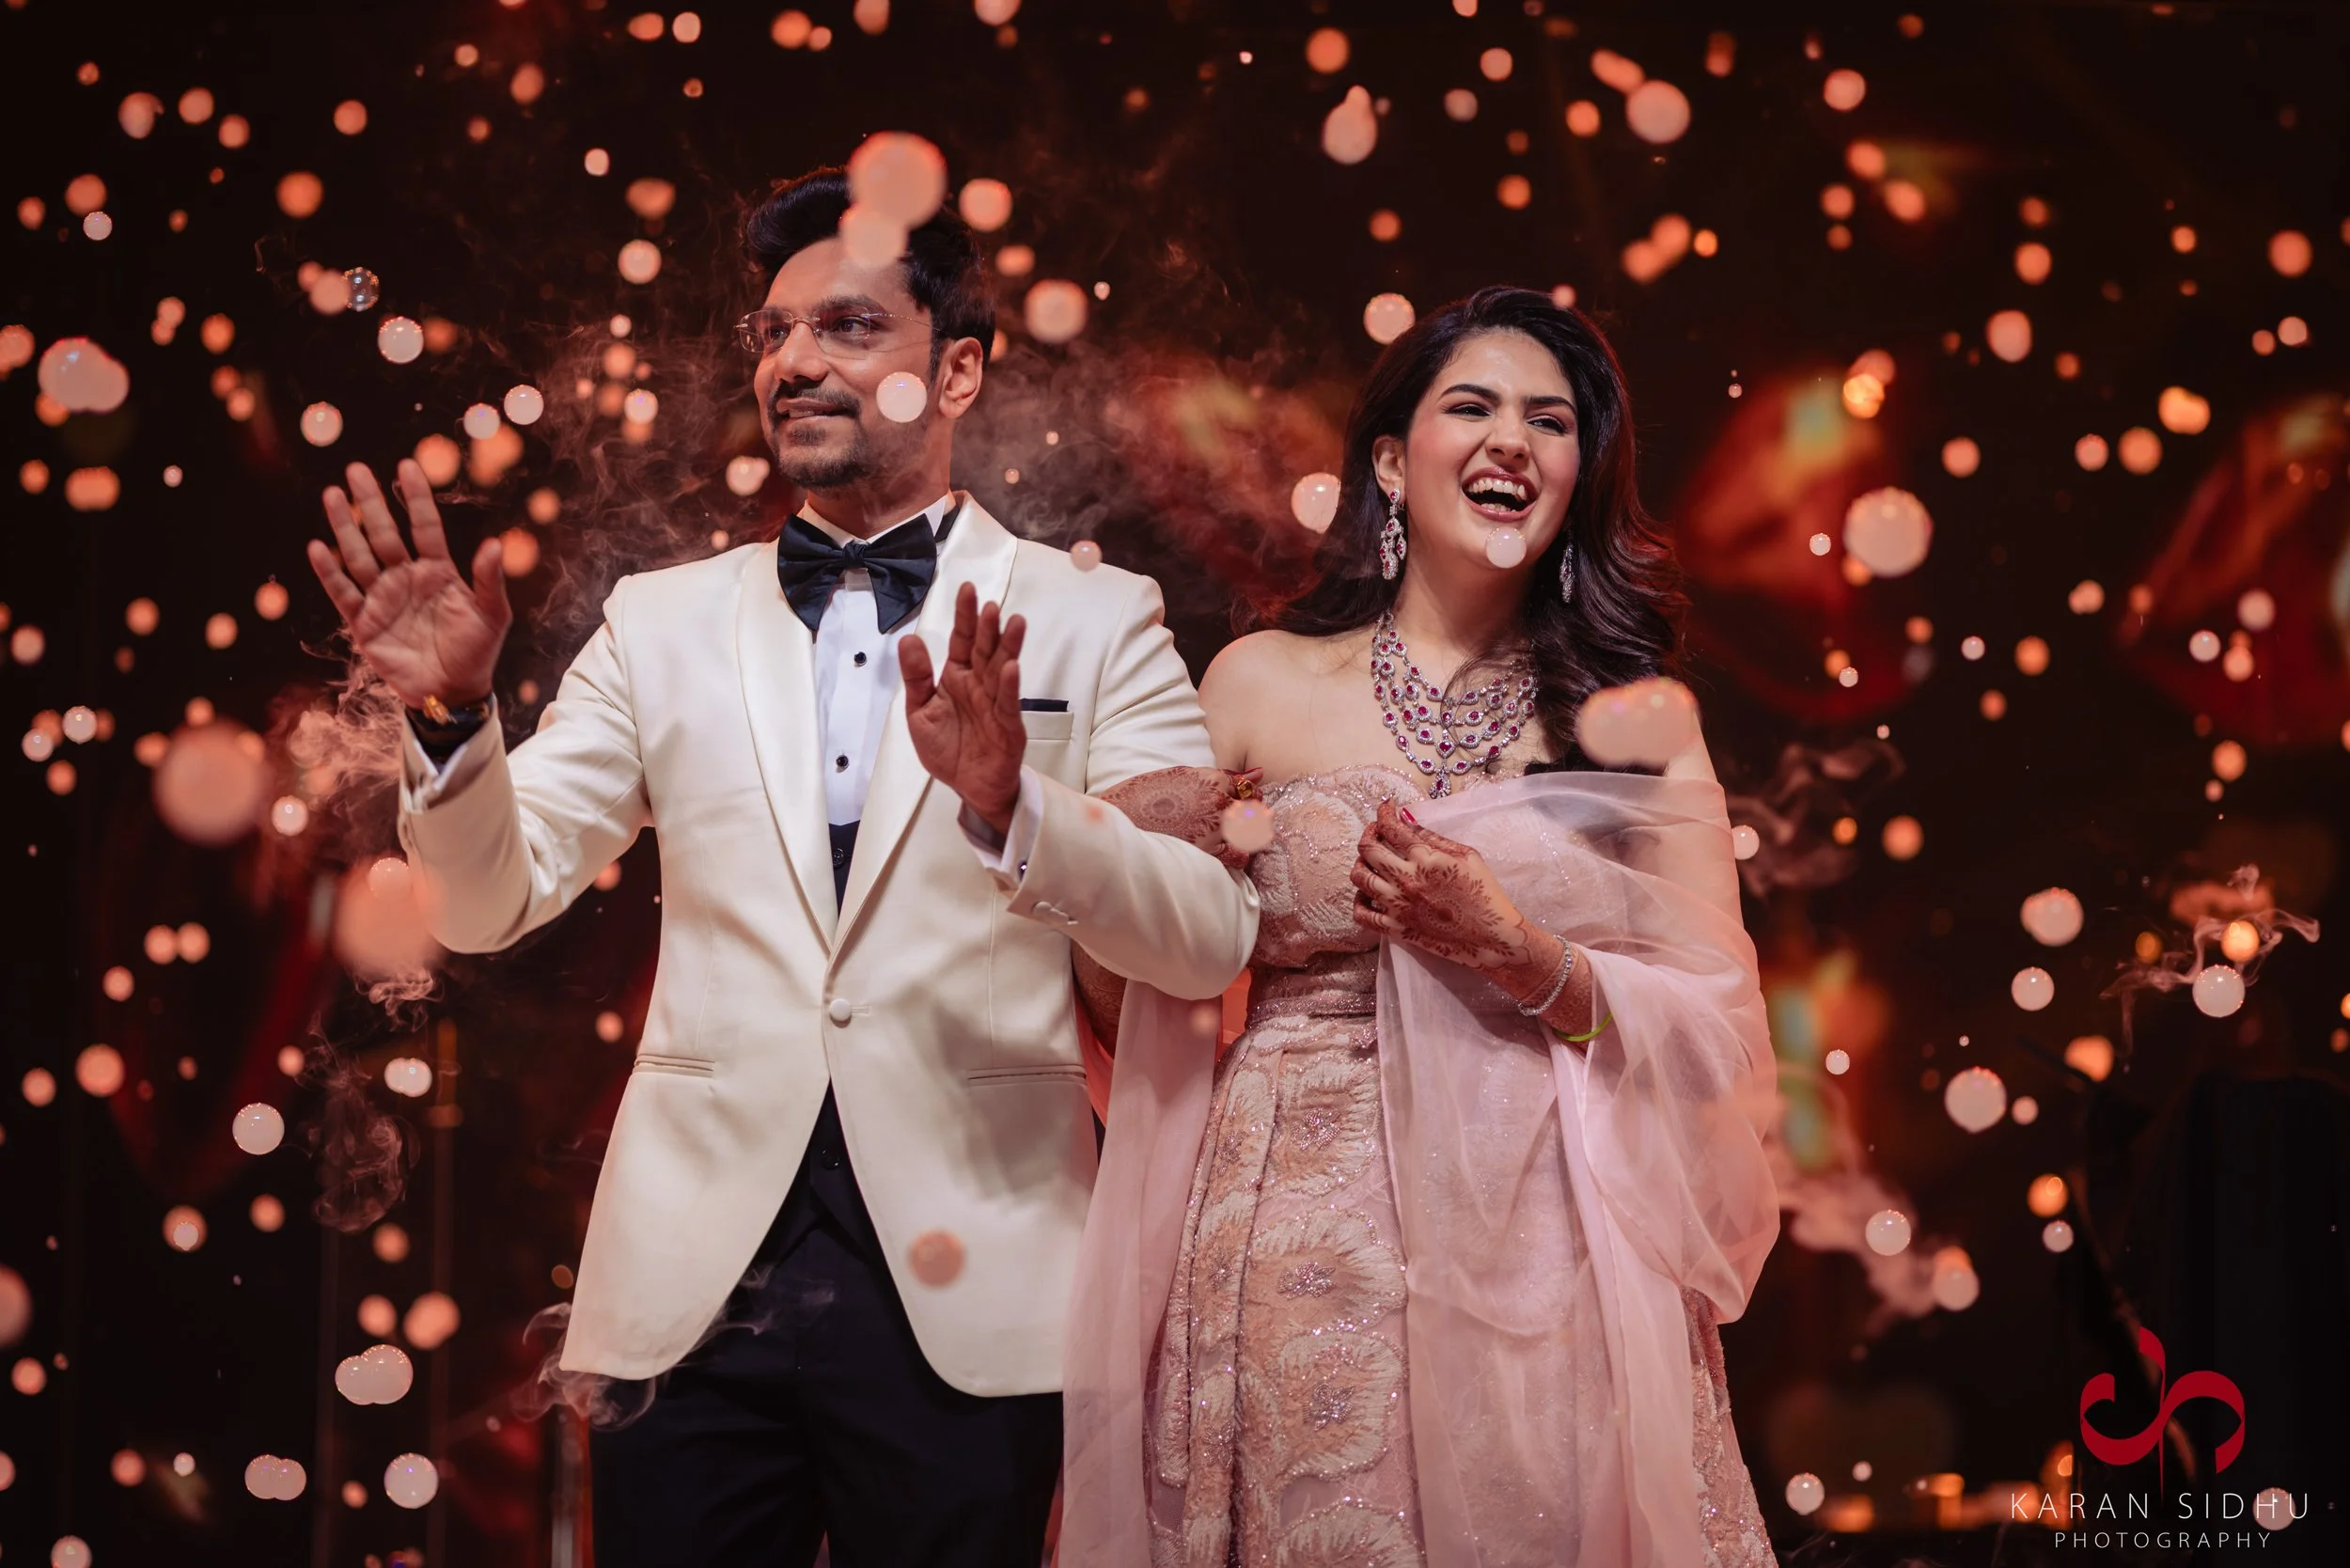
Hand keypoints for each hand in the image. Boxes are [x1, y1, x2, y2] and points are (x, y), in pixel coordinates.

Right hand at [307, 459, 511, 709]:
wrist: (453, 692)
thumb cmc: (477, 652)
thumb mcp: (492, 616)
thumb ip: (490, 581)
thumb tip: (494, 544)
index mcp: (438, 571)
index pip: (424, 525)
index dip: (415, 497)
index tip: (406, 465)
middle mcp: (406, 578)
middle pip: (384, 532)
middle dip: (371, 502)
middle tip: (356, 469)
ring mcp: (383, 597)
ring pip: (359, 555)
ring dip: (345, 527)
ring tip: (333, 495)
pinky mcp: (364, 622)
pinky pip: (343, 592)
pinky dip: (329, 572)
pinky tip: (318, 547)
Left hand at [901, 582, 1025, 833]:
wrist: (968, 787)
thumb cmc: (946, 749)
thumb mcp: (919, 712)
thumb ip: (916, 677)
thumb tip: (908, 639)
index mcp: (957, 677)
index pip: (961, 641)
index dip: (964, 616)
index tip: (966, 589)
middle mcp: (979, 685)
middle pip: (985, 650)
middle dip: (987, 627)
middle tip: (989, 605)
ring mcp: (995, 703)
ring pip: (1002, 669)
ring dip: (1008, 647)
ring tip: (1013, 623)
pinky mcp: (1008, 726)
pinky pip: (1007, 703)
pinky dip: (1008, 686)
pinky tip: (1009, 668)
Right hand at [1100, 766, 1264, 870]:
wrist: (1115, 822)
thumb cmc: (1141, 796)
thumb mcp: (1179, 775)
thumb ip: (1218, 775)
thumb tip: (1257, 773)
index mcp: (1213, 779)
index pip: (1247, 787)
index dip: (1242, 796)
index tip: (1238, 802)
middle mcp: (1219, 803)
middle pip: (1251, 810)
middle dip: (1246, 815)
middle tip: (1229, 821)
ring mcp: (1215, 830)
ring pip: (1248, 834)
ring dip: (1241, 836)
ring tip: (1223, 839)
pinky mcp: (1207, 854)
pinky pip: (1237, 858)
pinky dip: (1234, 857)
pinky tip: (1219, 854)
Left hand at [1351, 799, 1561, 994]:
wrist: (1491, 937)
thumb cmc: (1485, 893)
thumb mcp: (1468, 856)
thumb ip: (1435, 838)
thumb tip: (1408, 821)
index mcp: (1425, 859)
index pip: (1391, 827)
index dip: (1384, 812)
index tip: (1386, 807)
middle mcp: (1406, 879)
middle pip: (1368, 849)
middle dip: (1368, 833)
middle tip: (1375, 830)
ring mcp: (1397, 905)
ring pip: (1359, 877)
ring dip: (1360, 863)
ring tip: (1370, 860)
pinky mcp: (1396, 928)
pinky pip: (1362, 914)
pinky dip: (1358, 900)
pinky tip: (1367, 893)